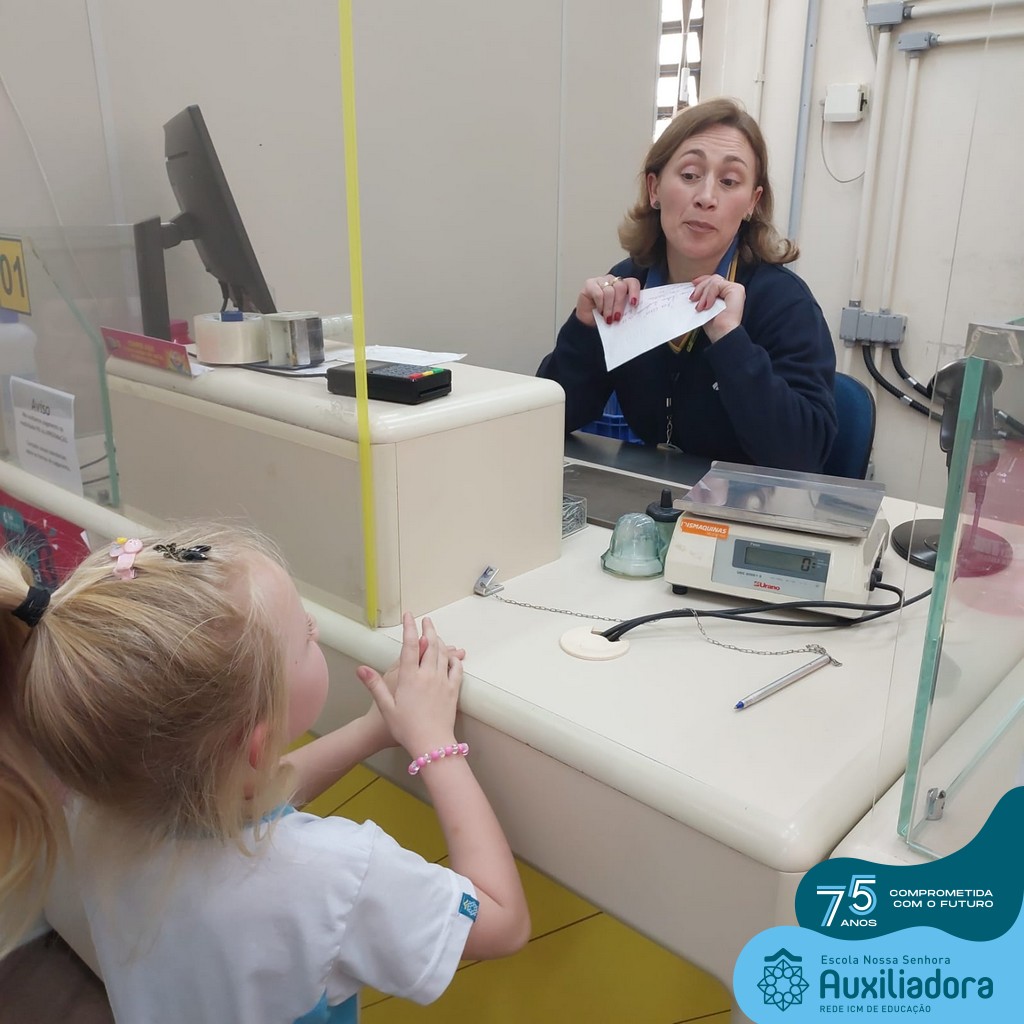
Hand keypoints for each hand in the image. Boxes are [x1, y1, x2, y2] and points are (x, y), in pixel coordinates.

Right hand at [356, 613, 464, 755]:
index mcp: (410, 677)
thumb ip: (374, 685)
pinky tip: (452, 656)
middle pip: (431, 645)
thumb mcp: (385, 707)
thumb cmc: (406, 728)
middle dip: (428, 629)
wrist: (431, 743)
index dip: (409, 628)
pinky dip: (454, 659)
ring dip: (440, 641)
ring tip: (436, 634)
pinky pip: (456, 669)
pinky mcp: (453, 690)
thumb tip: (361, 668)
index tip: (409, 616)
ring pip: (443, 654)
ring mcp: (443, 681)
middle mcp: (428, 675)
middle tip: (426, 619)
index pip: (410, 645)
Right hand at [575, 275, 641, 327]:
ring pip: (609, 291)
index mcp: (623, 286)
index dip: (635, 292)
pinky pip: (598, 293)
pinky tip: (599, 311)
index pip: (632, 283)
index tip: (634, 304)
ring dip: (609, 308)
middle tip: (617, 318)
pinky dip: (600, 305)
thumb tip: (631, 314)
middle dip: (619, 304)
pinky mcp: (590, 284)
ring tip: (608, 319)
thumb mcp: (617, 313)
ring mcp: (601, 281)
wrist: (588, 319)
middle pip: (621, 287)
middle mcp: (613, 281)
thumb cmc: (604, 315)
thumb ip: (625, 310)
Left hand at [691, 274, 745, 341]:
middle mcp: (732, 290)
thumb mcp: (705, 306)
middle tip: (693, 299)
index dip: (703, 280)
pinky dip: (709, 295)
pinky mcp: (737, 290)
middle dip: (700, 287)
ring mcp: (735, 289)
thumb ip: (703, 296)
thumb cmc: (714, 325)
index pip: (714, 281)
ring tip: (700, 307)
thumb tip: (693, 288)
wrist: (722, 334)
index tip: (693, 284)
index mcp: (726, 293)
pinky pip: (717, 285)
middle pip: (713, 279)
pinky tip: (707, 305)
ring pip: (714, 281)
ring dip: (704, 294)